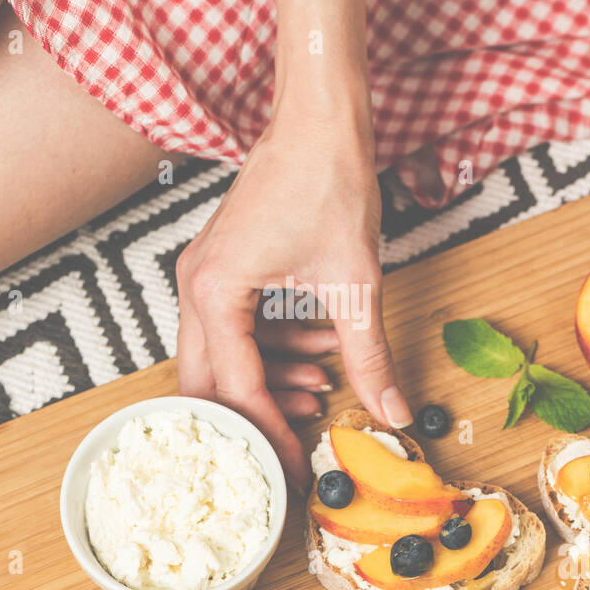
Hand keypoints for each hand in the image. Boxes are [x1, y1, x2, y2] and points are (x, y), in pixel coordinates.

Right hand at [175, 86, 411, 491]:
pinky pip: (238, 329)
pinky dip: (275, 348)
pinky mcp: (223, 268)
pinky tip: (323, 352)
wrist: (321, 119)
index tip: (295, 470)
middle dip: (256, 416)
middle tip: (297, 446)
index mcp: (215, 293)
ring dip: (273, 380)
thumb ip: (370, 356)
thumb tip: (394, 413)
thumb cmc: (328, 181)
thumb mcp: (355, 283)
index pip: (235, 390)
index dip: (267, 436)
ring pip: (224, 358)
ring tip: (327, 388)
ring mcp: (204, 276)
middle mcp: (196, 287)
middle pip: (209, 382)